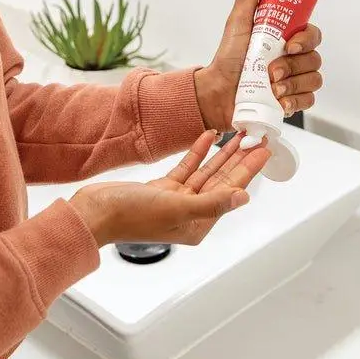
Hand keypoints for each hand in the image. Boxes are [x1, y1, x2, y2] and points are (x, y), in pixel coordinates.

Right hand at [70, 130, 270, 247]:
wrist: (96, 211)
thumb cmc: (131, 216)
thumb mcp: (176, 208)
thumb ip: (211, 203)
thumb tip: (243, 197)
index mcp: (198, 224)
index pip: (231, 191)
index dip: (248, 170)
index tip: (263, 151)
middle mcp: (190, 213)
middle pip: (222, 180)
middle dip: (240, 159)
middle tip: (256, 138)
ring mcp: (176, 199)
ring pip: (206, 172)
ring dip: (221, 153)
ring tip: (237, 134)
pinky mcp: (162, 188)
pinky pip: (187, 167)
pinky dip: (197, 152)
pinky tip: (208, 136)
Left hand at [194, 0, 323, 131]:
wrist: (218, 91)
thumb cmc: (228, 57)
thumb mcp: (238, 22)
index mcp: (285, 37)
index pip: (312, 33)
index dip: (306, 39)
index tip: (290, 45)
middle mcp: (293, 58)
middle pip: (315, 57)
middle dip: (294, 65)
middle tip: (273, 70)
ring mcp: (295, 79)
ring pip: (314, 79)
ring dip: (292, 83)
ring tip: (272, 86)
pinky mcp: (292, 100)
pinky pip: (309, 100)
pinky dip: (294, 100)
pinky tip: (279, 100)